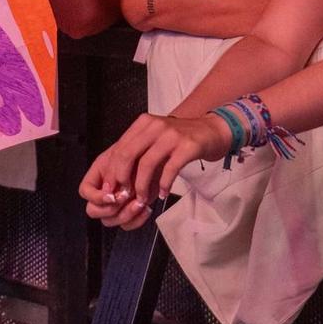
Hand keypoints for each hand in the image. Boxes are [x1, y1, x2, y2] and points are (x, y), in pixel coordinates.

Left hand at [79, 111, 231, 226]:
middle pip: (128, 154)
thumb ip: (137, 154)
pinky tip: (164, 194)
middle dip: (123, 179)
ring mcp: (171, 135)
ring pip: (147, 163)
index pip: (119, 148)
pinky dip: (164, 184)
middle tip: (124, 197)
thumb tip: (117, 182)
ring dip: (142, 186)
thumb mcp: (155, 140)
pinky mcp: (188, 146)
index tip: (111, 190)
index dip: (112, 172)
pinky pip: (170, 168)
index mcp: (143, 123)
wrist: (211, 131)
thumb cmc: (180, 140)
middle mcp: (155, 125)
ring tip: (143, 200)